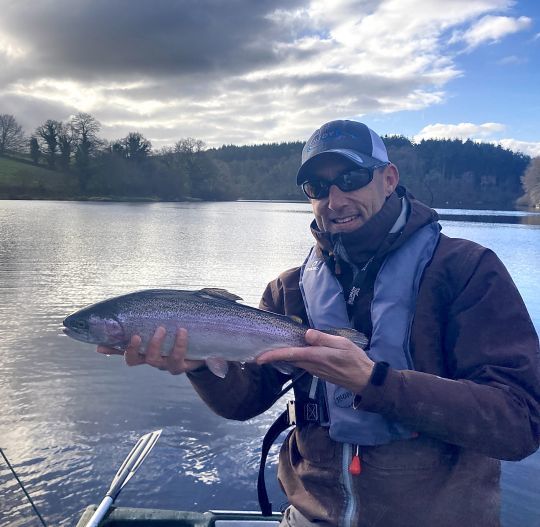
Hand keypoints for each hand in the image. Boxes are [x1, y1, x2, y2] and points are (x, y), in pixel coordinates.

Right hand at [97, 326, 204, 374]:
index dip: (111, 350)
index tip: (101, 345)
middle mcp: (152, 359)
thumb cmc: (180, 336)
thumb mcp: (165, 328)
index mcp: (145, 350)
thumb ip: (149, 323)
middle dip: (133, 349)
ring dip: (155, 344)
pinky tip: (182, 331)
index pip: (122, 350)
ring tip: (161, 329)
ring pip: (154, 360)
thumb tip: (133, 314)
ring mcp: (165, 364)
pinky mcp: (180, 366)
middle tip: (137, 335)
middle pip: (134, 360)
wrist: (204, 350)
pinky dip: (179, 344)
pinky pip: (177, 357)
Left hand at [256, 329, 373, 392]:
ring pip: (294, 362)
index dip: (273, 356)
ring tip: (270, 349)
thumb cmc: (355, 360)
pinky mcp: (318, 372)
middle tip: (258, 352)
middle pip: (288, 359)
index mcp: (316, 357)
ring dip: (282, 357)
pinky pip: (301, 363)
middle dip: (273, 356)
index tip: (259, 358)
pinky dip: (292, 358)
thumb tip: (306, 334)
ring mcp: (314, 370)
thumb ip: (323, 339)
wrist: (364, 380)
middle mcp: (312, 365)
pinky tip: (290, 352)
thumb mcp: (342, 344)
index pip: (290, 355)